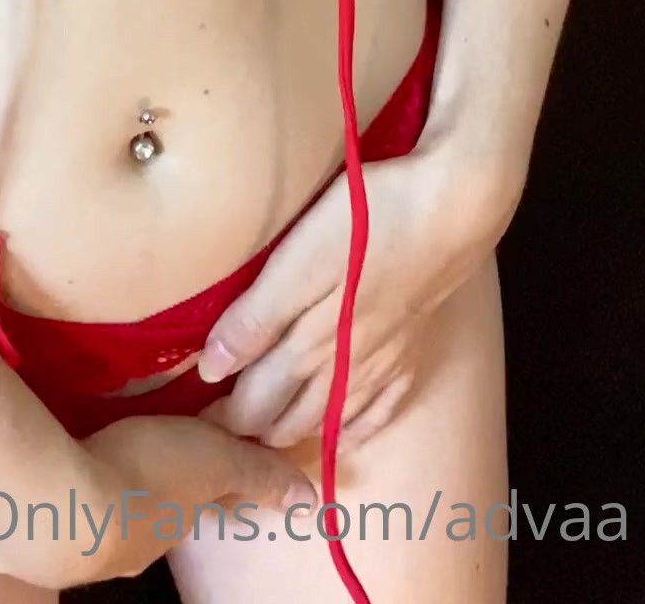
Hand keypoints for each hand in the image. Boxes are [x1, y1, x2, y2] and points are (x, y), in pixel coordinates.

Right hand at [0, 412, 313, 587]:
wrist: (54, 503)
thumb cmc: (143, 475)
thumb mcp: (211, 460)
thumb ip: (255, 473)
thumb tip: (311, 501)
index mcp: (167, 529)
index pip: (195, 512)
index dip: (206, 498)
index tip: (211, 489)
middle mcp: (125, 549)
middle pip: (146, 521)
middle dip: (148, 501)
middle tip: (145, 469)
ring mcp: (75, 550)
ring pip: (99, 518)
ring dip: (100, 497)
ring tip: (91, 465)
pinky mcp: (30, 535)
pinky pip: (51, 511)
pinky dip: (57, 493)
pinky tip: (46, 475)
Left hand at [195, 143, 512, 453]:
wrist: (452, 207)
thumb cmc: (367, 219)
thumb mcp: (300, 260)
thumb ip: (258, 317)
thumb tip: (212, 371)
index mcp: (310, 345)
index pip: (256, 399)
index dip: (224, 415)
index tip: (196, 422)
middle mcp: (345, 365)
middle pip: (292, 414)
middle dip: (256, 428)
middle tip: (222, 432)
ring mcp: (384, 360)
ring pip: (333, 415)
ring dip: (300, 432)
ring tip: (271, 439)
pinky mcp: (414, 346)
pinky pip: (382, 406)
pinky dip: (359, 427)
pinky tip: (350, 434)